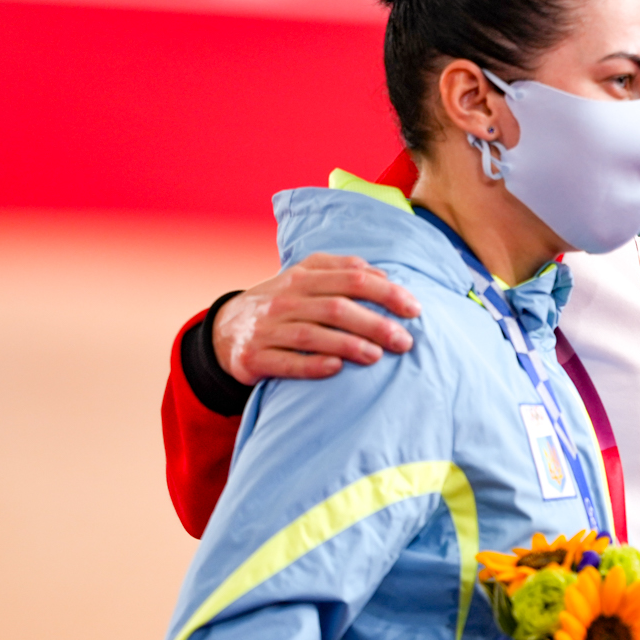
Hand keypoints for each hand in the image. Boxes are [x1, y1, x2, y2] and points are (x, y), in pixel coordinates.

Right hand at [212, 254, 420, 384]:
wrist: (224, 331)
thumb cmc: (281, 303)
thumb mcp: (304, 277)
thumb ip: (341, 270)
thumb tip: (384, 276)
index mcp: (302, 276)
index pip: (352, 278)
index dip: (387, 293)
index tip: (415, 309)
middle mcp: (285, 299)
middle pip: (337, 307)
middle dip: (376, 323)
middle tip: (406, 341)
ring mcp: (268, 329)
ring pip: (313, 334)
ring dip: (349, 345)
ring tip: (379, 356)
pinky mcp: (254, 357)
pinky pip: (286, 362)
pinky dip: (312, 365)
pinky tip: (337, 369)